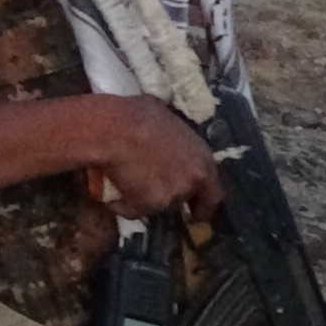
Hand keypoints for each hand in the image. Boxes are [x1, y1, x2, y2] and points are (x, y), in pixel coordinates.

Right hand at [95, 95, 221, 220]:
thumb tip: (168, 135)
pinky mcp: (146, 207)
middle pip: (187, 200)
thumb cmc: (138, 114)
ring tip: (129, 185)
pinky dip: (123, 206)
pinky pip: (133, 211)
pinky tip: (112, 196)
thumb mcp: (168, 118)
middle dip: (175, 202)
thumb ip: (176, 137)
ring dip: (148, 199)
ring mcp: (170, 197)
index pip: (214, 192)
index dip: (203, 200)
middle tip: (159, 198)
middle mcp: (191, 182)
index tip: (195, 206)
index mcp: (203, 160)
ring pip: (160, 206)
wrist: (113, 130)